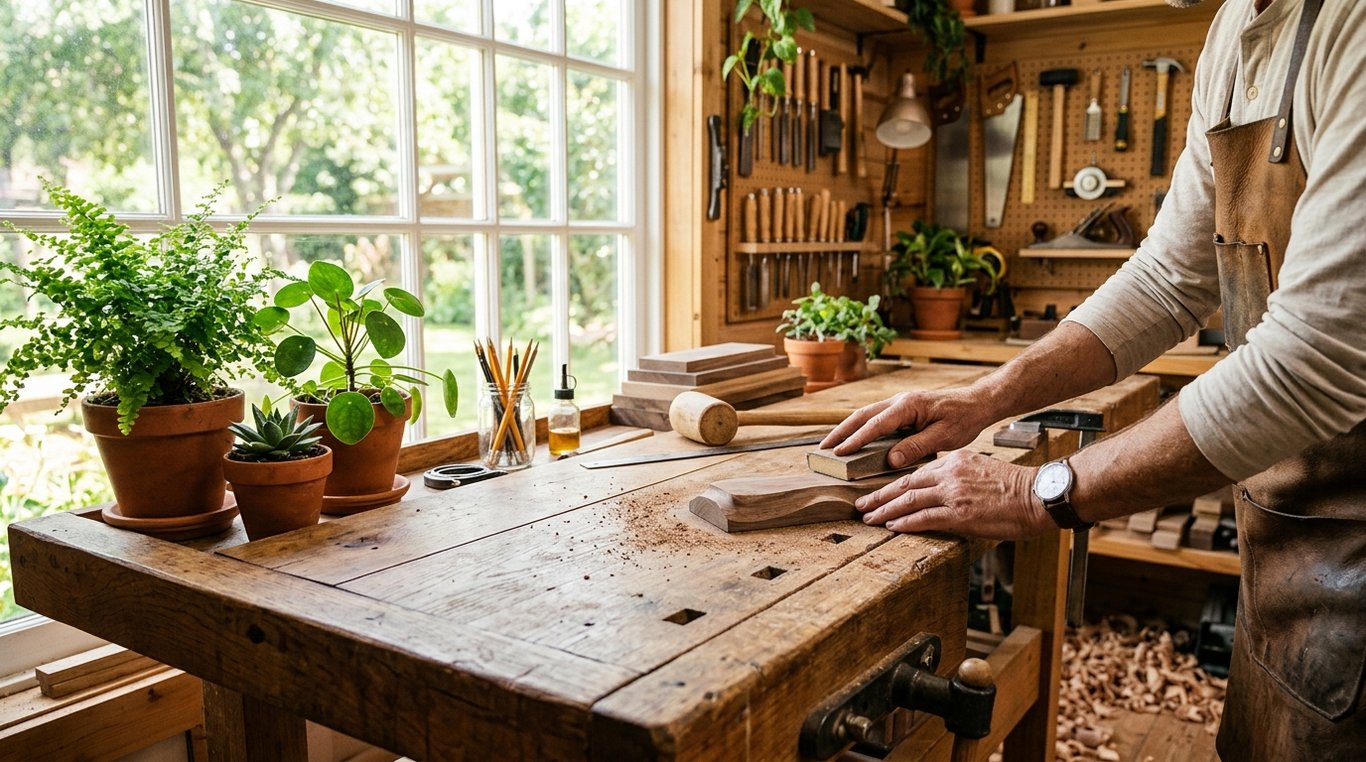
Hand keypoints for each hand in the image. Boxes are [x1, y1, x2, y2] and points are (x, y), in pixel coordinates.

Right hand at [819, 388, 992, 468]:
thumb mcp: (944, 436)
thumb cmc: (963, 418)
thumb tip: (891, 460)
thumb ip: (916, 447)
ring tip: (831, 446)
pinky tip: (853, 440)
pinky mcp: (902, 410)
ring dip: (847, 429)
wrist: (976, 403)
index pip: (875, 425)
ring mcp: (899, 404)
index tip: (840, 452)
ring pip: (866, 416)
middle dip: (841, 432)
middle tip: (822, 449)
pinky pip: (875, 419)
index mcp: (908, 406)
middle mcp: (899, 401)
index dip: (856, 439)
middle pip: (862, 416)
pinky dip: (860, 429)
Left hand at [855, 450, 1053, 539]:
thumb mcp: (984, 471)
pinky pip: (924, 518)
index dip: (895, 483)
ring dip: (885, 510)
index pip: (918, 473)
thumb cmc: (1017, 488)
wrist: (1039, 495)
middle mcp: (950, 474)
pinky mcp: (960, 513)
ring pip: (909, 500)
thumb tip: (946, 493)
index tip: (880, 491)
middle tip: (861, 503)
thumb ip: (961, 478)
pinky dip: (905, 523)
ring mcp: (953, 493)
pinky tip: (892, 526)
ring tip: (869, 518)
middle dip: (879, 495)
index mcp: (956, 462)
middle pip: (905, 484)